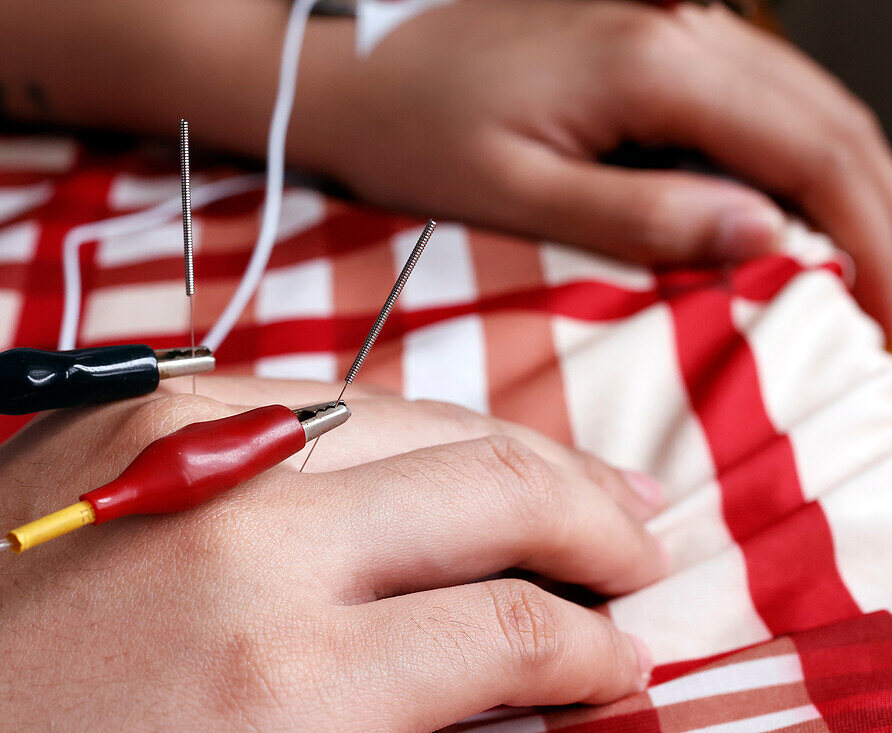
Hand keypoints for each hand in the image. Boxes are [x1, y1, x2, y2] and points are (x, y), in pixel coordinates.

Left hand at [0, 378, 664, 729]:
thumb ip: (404, 717)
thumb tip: (520, 679)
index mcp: (285, 678)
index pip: (515, 629)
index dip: (595, 653)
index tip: (621, 668)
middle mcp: (251, 532)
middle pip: (496, 483)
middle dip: (595, 522)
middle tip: (641, 556)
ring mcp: (188, 439)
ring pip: (418, 414)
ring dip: (510, 456)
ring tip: (569, 492)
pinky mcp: (140, 401)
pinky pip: (318, 400)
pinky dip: (399, 432)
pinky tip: (429, 462)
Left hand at [297, 0, 891, 335]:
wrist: (356, 71)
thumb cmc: (414, 130)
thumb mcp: (517, 193)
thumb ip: (642, 215)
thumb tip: (765, 235)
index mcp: (651, 64)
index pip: (812, 153)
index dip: (876, 241)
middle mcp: (678, 27)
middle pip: (831, 123)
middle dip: (883, 221)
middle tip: (891, 316)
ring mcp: (671, 24)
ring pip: (804, 107)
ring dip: (849, 191)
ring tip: (864, 281)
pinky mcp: (652, 40)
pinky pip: (756, 100)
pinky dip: (797, 162)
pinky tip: (798, 221)